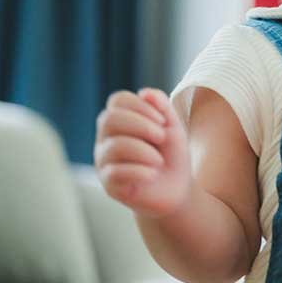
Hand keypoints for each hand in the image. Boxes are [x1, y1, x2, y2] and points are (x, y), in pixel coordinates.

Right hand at [94, 88, 190, 217]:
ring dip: (143, 151)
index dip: (141, 106)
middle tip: (162, 137)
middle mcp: (107, 138)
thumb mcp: (173, 127)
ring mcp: (104, 161)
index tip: (163, 121)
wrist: (177, 189)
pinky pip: (115, 172)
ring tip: (159, 161)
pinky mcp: (109, 184)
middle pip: (109, 119)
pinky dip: (139, 171)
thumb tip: (145, 93)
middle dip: (141, 125)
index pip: (118, 100)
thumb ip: (162, 107)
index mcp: (121, 120)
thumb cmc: (171, 154)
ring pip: (114, 146)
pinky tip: (152, 174)